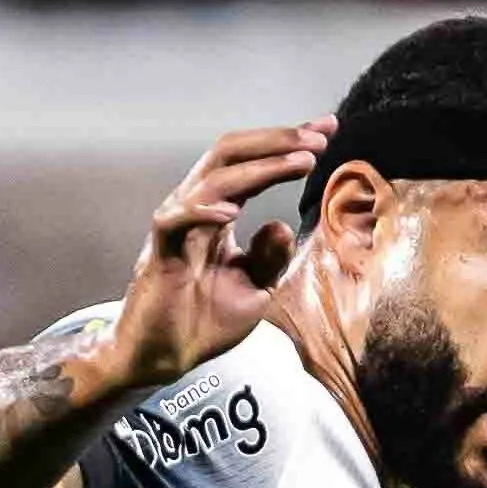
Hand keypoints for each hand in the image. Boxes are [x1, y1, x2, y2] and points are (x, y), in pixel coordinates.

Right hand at [103, 120, 329, 393]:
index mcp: (217, 212)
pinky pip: (174, 221)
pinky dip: (201, 211)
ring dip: (259, 168)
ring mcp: (176, 229)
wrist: (164, 359)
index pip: (251, 163)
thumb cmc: (203, 322)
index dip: (287, 144)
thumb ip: (271, 257)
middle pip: (230, 153)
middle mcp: (195, 210)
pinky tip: (234, 211)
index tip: (328, 128)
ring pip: (212, 179)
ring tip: (300, 162)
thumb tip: (284, 224)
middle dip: (277, 140)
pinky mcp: (158, 256)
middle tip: (318, 138)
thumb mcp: (254, 289)